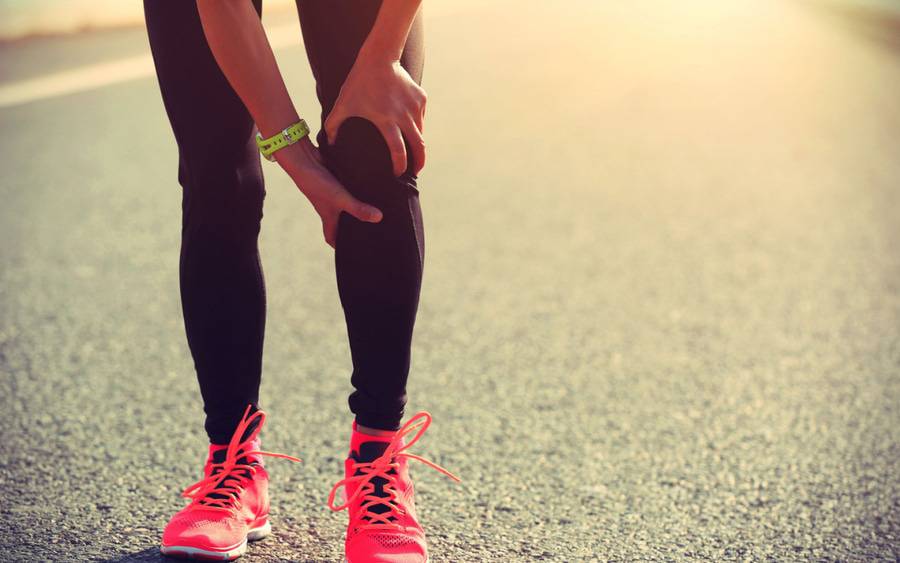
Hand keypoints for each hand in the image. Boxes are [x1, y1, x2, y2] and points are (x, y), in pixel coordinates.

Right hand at [277, 138, 382, 247]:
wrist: (304, 159)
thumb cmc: (318, 184)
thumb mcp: (340, 199)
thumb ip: (358, 209)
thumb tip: (379, 218)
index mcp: (328, 217)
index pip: (331, 237)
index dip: (339, 246)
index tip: (351, 252)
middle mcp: (330, 208)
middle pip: (341, 223)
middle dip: (352, 228)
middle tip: (371, 232)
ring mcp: (333, 195)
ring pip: (346, 206)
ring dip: (357, 208)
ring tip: (377, 212)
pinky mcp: (337, 182)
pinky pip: (349, 190)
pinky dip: (358, 191)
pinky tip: (372, 190)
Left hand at [324, 55, 426, 176]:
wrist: (379, 57)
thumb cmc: (358, 82)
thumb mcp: (343, 104)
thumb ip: (333, 125)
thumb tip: (329, 143)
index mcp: (387, 121)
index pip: (398, 152)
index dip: (400, 166)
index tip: (398, 174)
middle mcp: (405, 116)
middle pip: (419, 146)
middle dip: (419, 162)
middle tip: (416, 171)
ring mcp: (415, 107)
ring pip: (421, 132)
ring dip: (417, 143)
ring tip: (413, 151)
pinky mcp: (421, 98)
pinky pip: (421, 117)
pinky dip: (417, 124)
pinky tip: (410, 127)